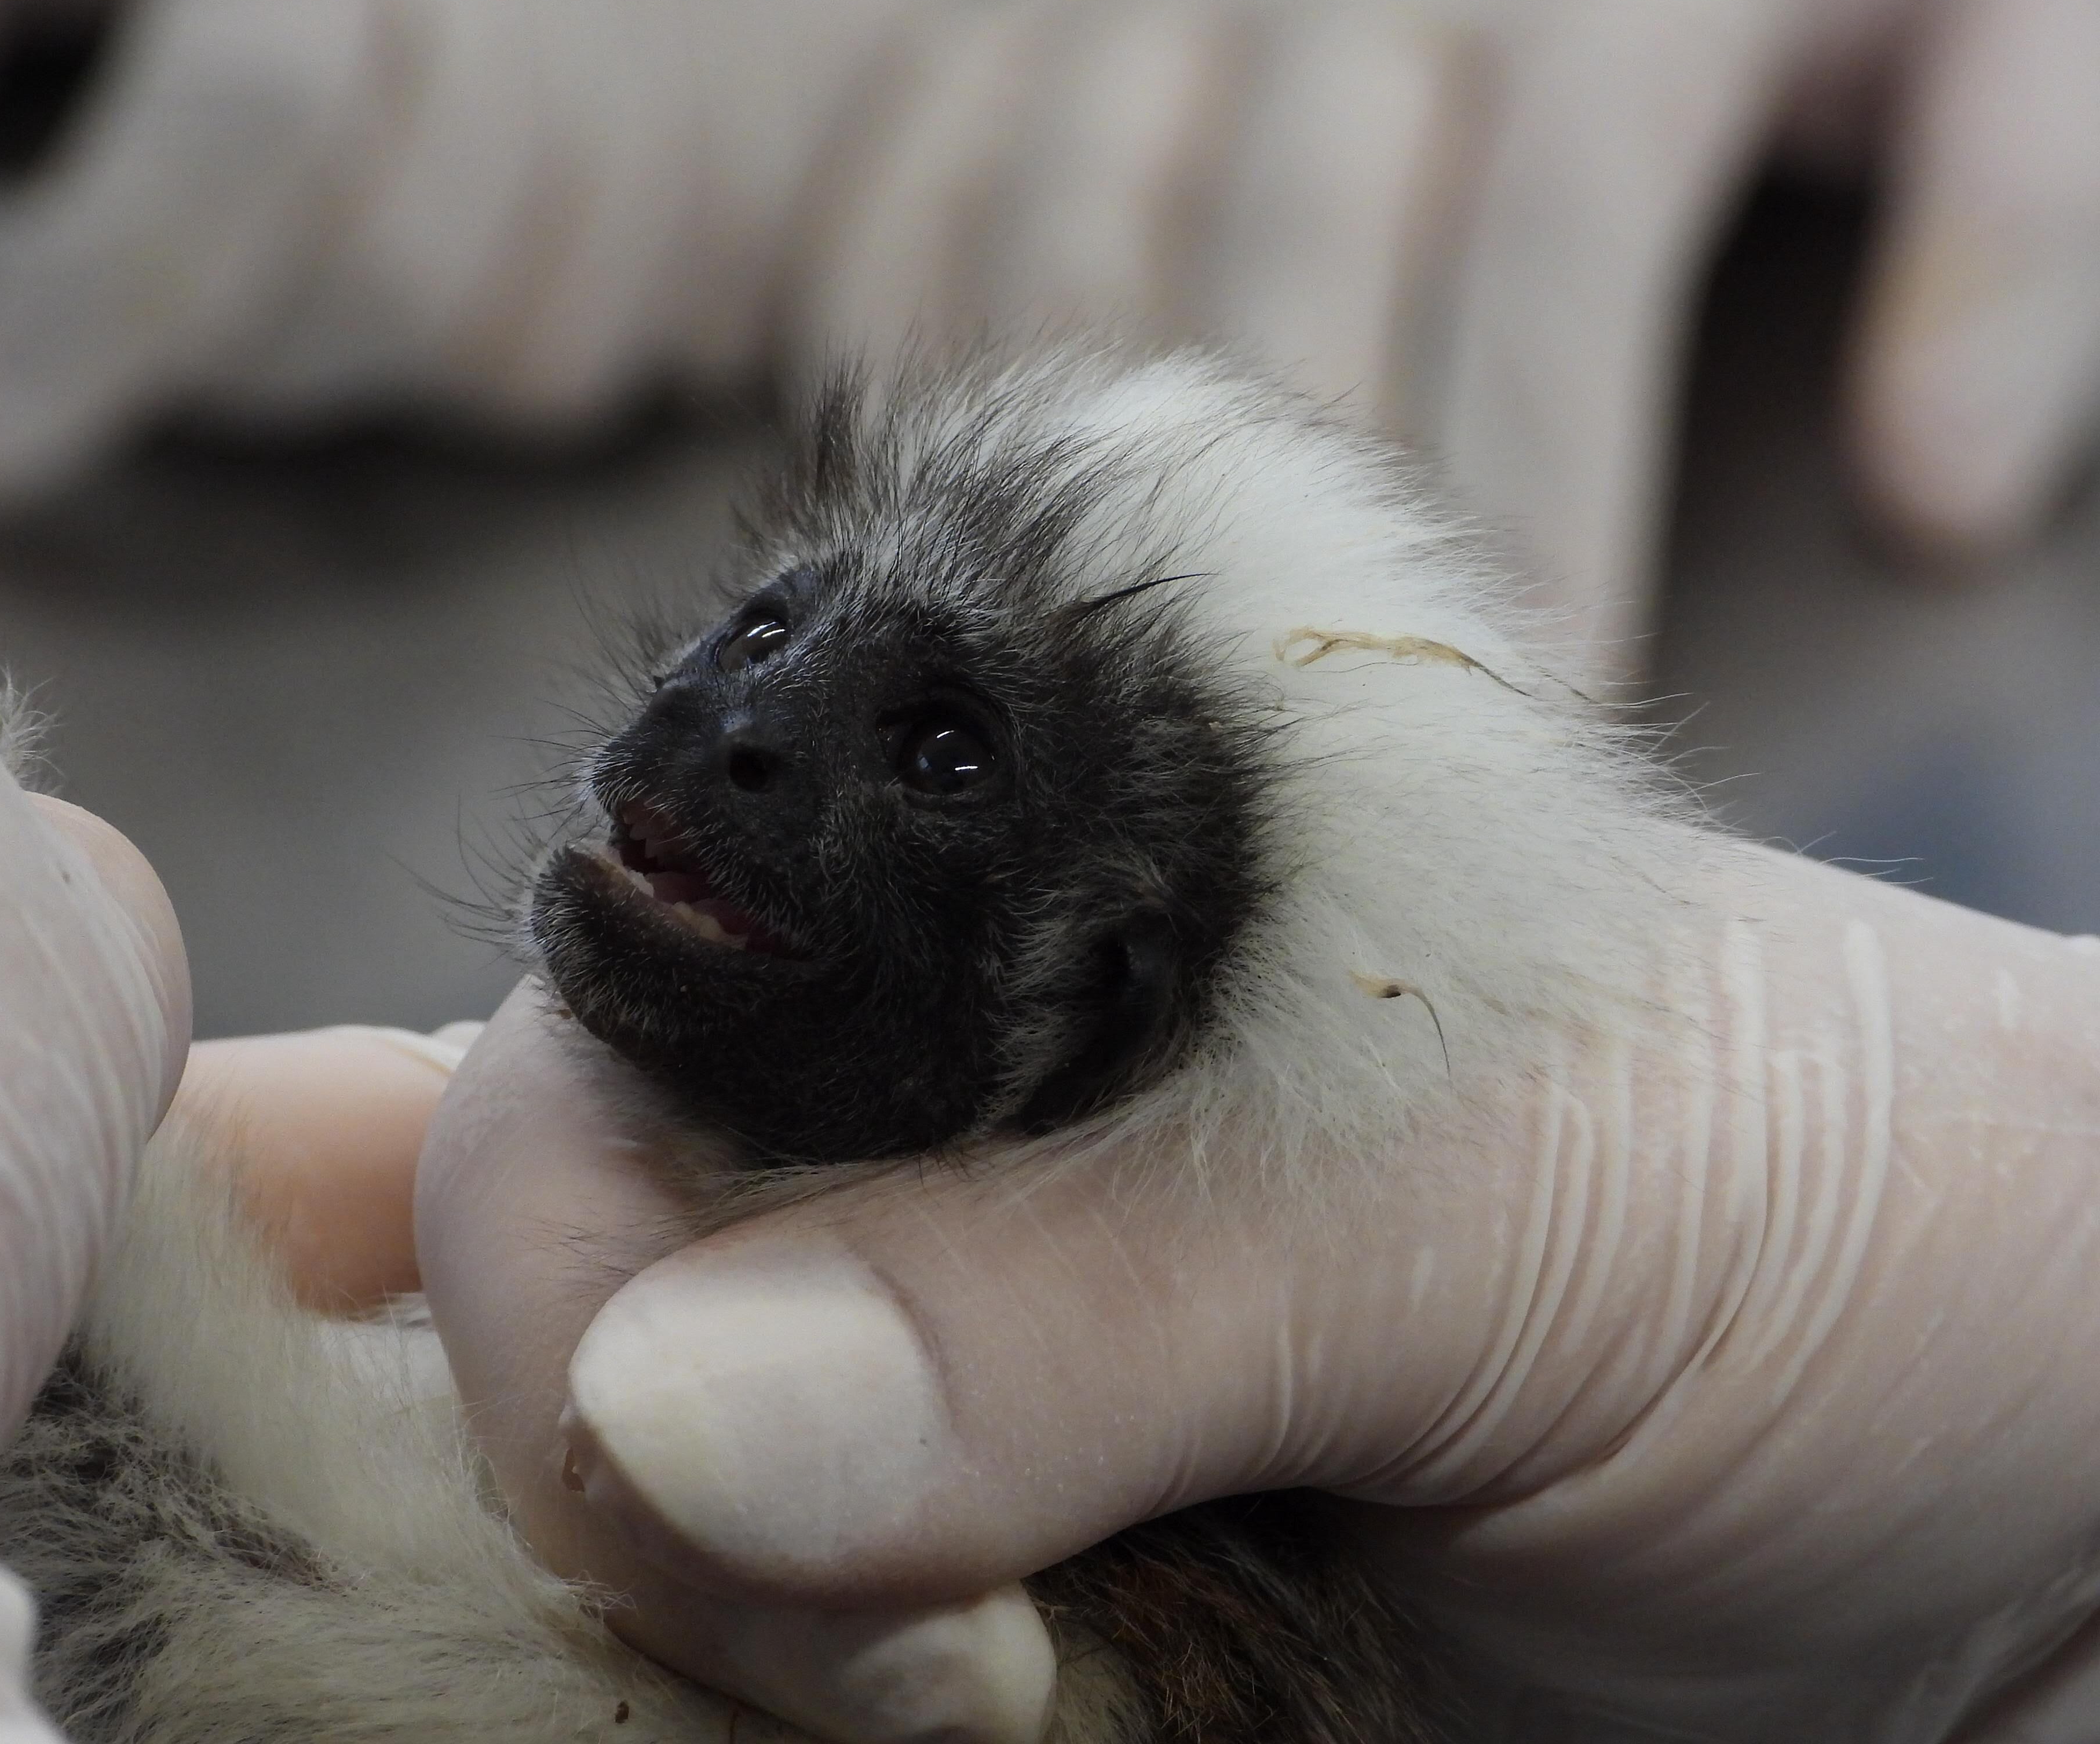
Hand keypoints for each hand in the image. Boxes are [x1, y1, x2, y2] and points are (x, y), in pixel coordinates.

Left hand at [0, 0, 933, 497]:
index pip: (258, 105)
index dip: (113, 290)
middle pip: (380, 271)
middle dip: (213, 342)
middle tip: (104, 311)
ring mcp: (638, 119)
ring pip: (471, 348)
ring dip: (322, 354)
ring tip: (266, 241)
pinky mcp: (702, 240)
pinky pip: (546, 380)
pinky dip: (436, 360)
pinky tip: (398, 250)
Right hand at [416, 842, 2099, 1743]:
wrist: (2026, 1494)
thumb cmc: (1849, 1222)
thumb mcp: (1516, 1202)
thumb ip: (1103, 1285)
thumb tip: (666, 1419)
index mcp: (1009, 860)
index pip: (619, 994)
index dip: (570, 1220)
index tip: (716, 1446)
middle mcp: (930, 1080)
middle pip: (566, 1252)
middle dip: (643, 1460)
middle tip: (953, 1656)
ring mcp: (945, 1319)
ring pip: (628, 1471)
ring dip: (739, 1623)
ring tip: (1014, 1684)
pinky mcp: (999, 1544)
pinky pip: (769, 1628)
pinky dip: (788, 1689)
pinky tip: (958, 1698)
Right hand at [801, 0, 2099, 654]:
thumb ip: (2026, 204)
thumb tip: (1936, 495)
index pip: (1559, 267)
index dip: (1539, 508)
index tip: (1539, 714)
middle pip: (1287, 275)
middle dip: (1292, 537)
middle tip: (1294, 765)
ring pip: (1072, 239)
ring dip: (1071, 464)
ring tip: (1084, 678)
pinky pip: (909, 178)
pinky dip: (887, 341)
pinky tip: (910, 500)